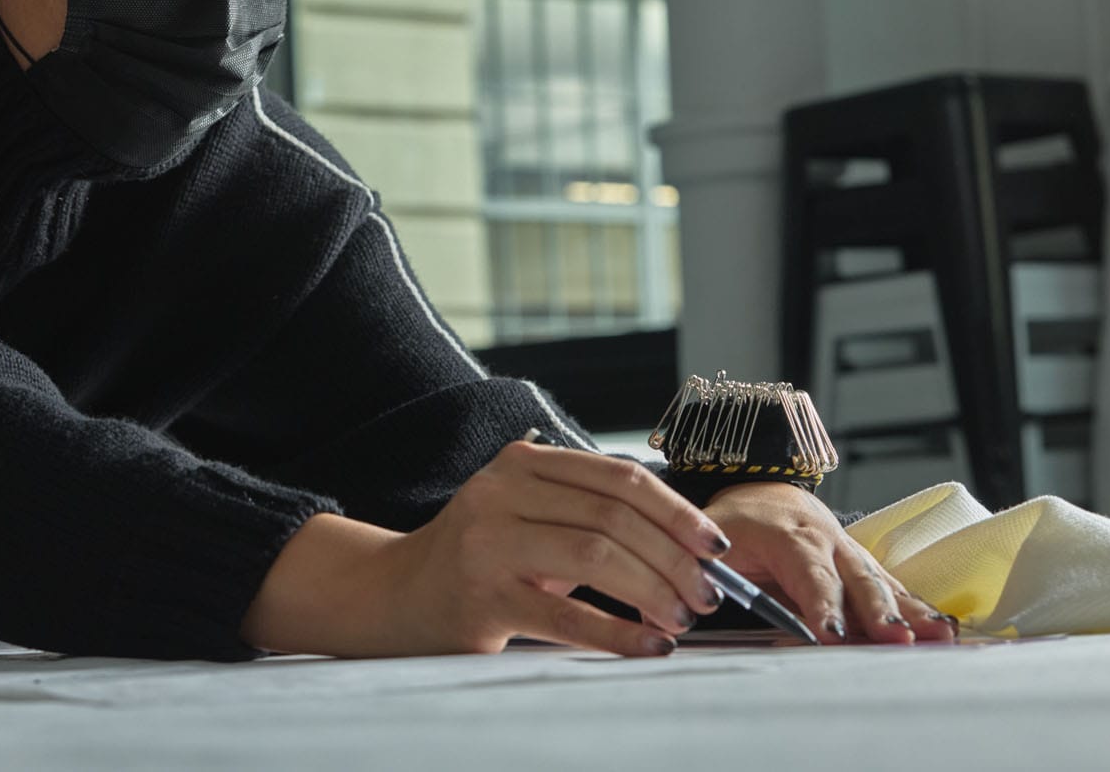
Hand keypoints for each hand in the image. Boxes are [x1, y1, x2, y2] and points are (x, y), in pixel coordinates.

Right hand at [347, 437, 734, 656]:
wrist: (396, 594)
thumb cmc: (479, 556)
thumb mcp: (524, 511)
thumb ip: (586, 509)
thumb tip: (685, 539)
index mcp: (521, 464)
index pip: (616, 477)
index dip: (675, 510)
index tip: (713, 544)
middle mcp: (501, 493)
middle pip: (613, 516)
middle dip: (674, 558)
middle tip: (706, 594)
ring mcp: (489, 544)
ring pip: (596, 556)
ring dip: (653, 590)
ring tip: (681, 618)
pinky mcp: (484, 598)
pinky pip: (568, 617)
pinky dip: (620, 633)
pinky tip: (649, 645)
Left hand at [699, 481, 959, 643]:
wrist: (763, 490)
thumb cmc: (733, 522)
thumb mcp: (706, 536)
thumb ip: (697, 566)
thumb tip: (686, 601)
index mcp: (787, 535)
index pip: (807, 573)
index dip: (820, 604)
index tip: (828, 635)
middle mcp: (828, 542)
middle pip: (855, 580)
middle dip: (877, 612)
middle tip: (895, 640)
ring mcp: (851, 553)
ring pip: (882, 583)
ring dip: (909, 611)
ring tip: (938, 636)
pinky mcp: (864, 567)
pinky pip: (893, 588)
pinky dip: (918, 609)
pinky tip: (943, 629)